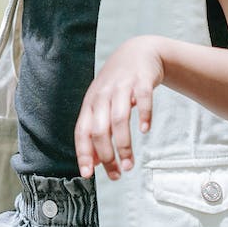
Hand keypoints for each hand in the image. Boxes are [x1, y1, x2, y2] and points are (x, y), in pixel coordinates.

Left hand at [74, 36, 168, 179]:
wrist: (138, 52)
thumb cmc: (118, 85)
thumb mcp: (102, 105)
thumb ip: (97, 131)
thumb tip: (93, 163)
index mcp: (90, 104)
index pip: (82, 132)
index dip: (83, 153)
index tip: (88, 174)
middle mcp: (102, 96)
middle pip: (99, 129)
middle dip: (107, 155)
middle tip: (118, 174)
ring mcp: (121, 87)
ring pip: (118, 118)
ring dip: (124, 144)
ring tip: (130, 163)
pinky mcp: (141, 81)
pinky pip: (142, 99)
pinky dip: (143, 115)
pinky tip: (145, 130)